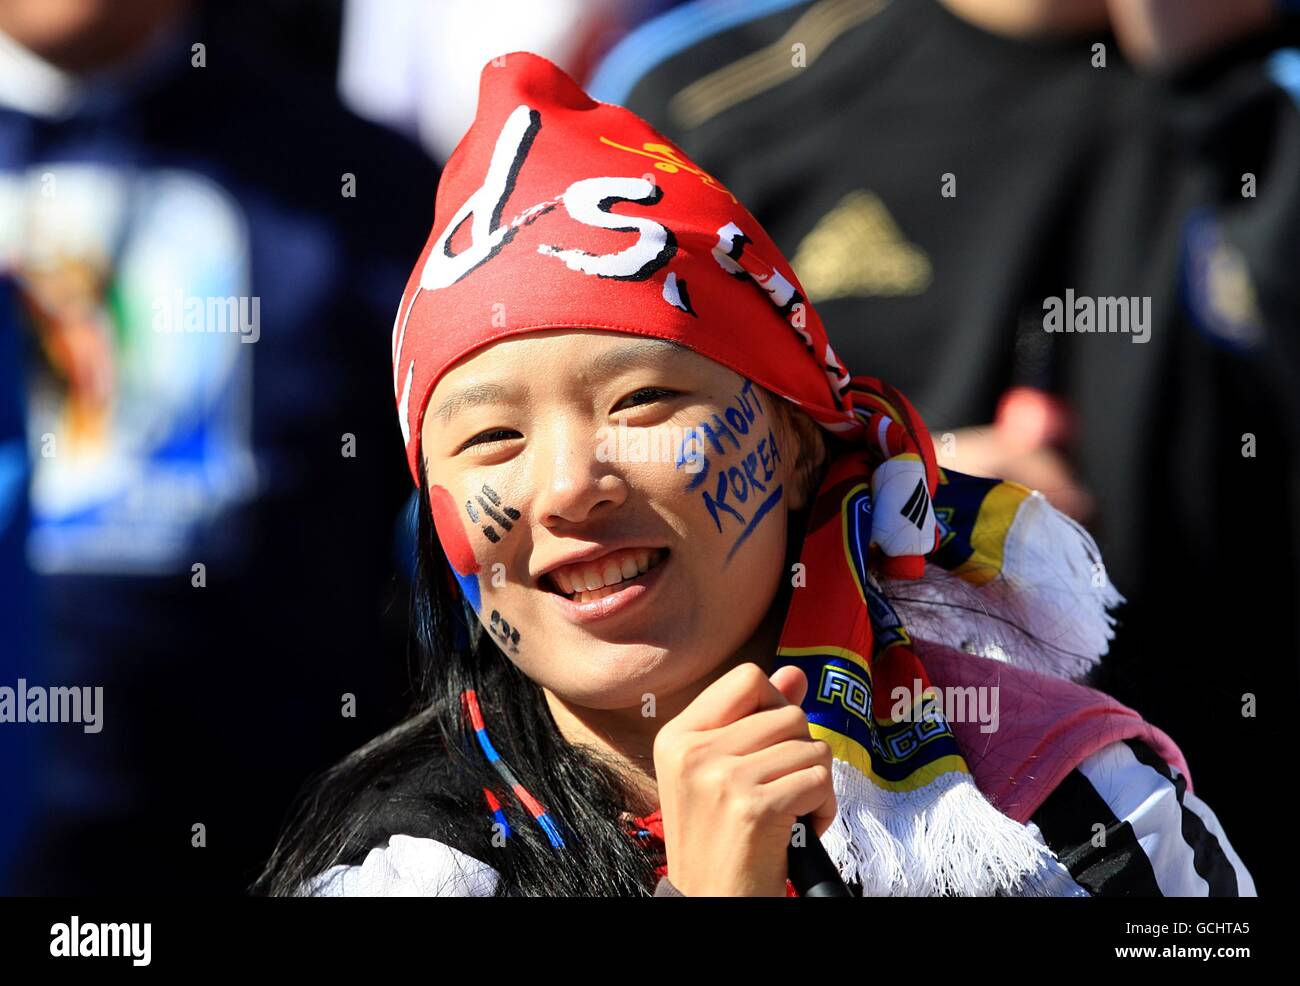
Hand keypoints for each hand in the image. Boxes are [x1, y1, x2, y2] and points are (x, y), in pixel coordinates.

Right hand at [652, 663, 835, 895]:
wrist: (709, 903)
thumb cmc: (719, 839)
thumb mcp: (721, 773)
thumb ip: (755, 720)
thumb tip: (795, 674)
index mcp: (678, 736)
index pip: (747, 679)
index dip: (775, 703)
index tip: (772, 744)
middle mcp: (693, 751)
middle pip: (787, 712)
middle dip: (802, 751)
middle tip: (784, 786)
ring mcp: (721, 778)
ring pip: (811, 747)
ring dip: (817, 782)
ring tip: (793, 811)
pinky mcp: (753, 808)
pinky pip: (819, 780)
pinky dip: (823, 808)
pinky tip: (801, 829)